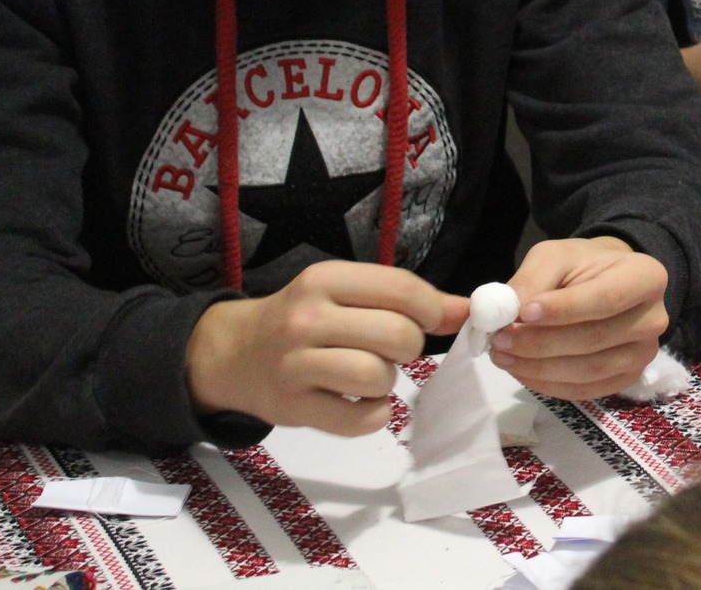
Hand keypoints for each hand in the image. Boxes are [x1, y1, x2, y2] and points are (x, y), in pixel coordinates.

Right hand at [185, 260, 466, 435]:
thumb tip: (468, 311)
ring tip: (369, 375)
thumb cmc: (302, 319)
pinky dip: (373, 415)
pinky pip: (360, 420)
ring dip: (387, 381)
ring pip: (377, 376)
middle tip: (393, 351)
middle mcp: (307, 319)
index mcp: (324, 280)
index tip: (438, 319)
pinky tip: (358, 403)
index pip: (400, 289)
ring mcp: (296, 365)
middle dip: (409, 347)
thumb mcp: (345, 293)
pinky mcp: (293, 408)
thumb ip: (404, 299)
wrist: (233, 354)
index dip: (434, 307)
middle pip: (396, 335)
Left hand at [489, 237, 668, 399]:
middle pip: (596, 339)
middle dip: (542, 342)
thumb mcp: (555, 256)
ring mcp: (643, 354)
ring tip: (502, 355)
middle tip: (499, 339)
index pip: (606, 298)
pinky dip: (548, 385)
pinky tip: (522, 370)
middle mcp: (654, 319)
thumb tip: (507, 309)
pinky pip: (585, 390)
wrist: (603, 285)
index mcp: (646, 278)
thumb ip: (533, 279)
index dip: (564, 310)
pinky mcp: (627, 379)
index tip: (523, 312)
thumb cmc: (581, 267)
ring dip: (540, 367)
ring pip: (589, 370)